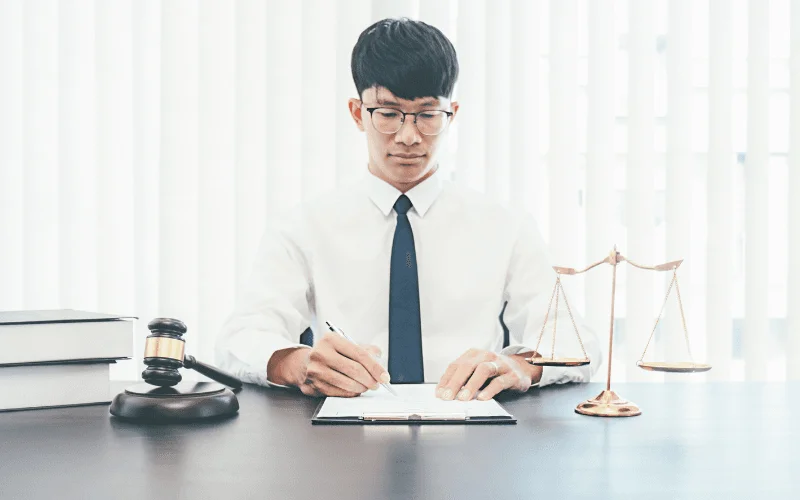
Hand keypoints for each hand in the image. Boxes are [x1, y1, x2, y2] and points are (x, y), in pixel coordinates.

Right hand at [268, 334, 389, 397]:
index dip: (375, 367)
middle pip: (354, 370)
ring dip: (361, 388)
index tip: (384, 376)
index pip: (359, 354)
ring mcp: (315, 370)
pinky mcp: (313, 385)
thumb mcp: (344, 345)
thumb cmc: (328, 354)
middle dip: (370, 379)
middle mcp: (321, 353)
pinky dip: (351, 393)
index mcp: (331, 340)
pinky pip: (338, 392)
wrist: (302, 363)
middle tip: (377, 384)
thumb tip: (378, 355)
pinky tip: (355, 390)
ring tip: (366, 386)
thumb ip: (363, 348)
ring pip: (347, 383)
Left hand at [435, 349, 540, 400]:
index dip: (446, 380)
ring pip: (483, 370)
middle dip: (455, 383)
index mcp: (473, 354)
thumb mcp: (477, 370)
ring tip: (463, 398)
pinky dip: (490, 390)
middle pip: (467, 366)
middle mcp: (485, 356)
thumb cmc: (494, 371)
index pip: (455, 365)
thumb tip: (446, 393)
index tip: (439, 394)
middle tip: (448, 397)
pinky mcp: (512, 375)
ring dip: (471, 385)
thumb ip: (463, 379)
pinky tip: (482, 398)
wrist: (521, 368)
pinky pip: (499, 381)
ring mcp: (499, 364)